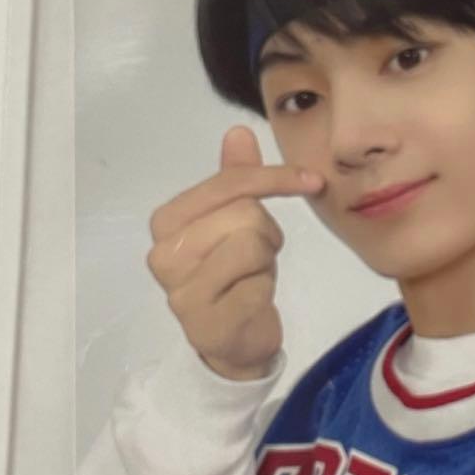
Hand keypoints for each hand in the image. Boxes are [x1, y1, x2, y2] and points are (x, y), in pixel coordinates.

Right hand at [145, 126, 324, 380]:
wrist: (232, 343)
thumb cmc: (234, 275)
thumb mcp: (236, 221)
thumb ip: (236, 178)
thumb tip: (239, 131)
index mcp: (166, 222)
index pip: (227, 183)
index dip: (274, 178)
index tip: (311, 180)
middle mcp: (163, 254)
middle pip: (244, 213)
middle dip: (266, 231)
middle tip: (258, 255)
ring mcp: (181, 291)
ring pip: (251, 244)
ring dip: (266, 261)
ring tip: (251, 276)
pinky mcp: (206, 323)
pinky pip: (256, 285)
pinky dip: (264, 289)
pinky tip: (250, 302)